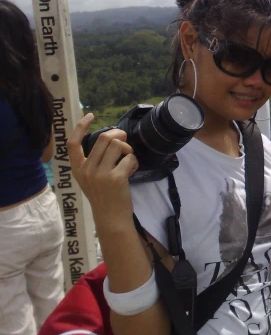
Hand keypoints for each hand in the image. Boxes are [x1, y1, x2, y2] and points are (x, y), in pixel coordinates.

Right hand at [67, 113, 138, 227]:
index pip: (73, 143)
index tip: (90, 115)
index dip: (80, 126)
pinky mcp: (115, 177)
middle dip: (118, 134)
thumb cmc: (105, 197)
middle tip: (125, 140)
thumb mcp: (91, 178)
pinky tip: (131, 172)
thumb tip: (111, 138)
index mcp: (78, 169)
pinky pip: (129, 158)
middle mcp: (86, 170)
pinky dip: (134, 162)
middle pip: (103, 138)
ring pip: (117, 145)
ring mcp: (100, 174)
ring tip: (128, 161)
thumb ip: (95, 161)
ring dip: (128, 150)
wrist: (111, 218)